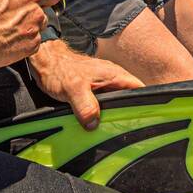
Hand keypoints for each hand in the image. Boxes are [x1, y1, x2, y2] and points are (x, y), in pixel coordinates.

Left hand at [29, 42, 143, 129]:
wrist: (45, 62)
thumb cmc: (60, 70)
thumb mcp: (73, 89)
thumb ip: (85, 106)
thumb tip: (94, 124)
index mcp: (115, 75)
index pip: (140, 89)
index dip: (146, 102)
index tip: (147, 118)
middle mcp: (112, 79)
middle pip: (130, 98)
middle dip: (130, 113)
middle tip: (127, 129)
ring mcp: (103, 85)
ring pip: (116, 102)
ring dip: (114, 114)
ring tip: (113, 130)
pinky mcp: (93, 91)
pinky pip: (104, 104)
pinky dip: (102, 114)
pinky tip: (97, 125)